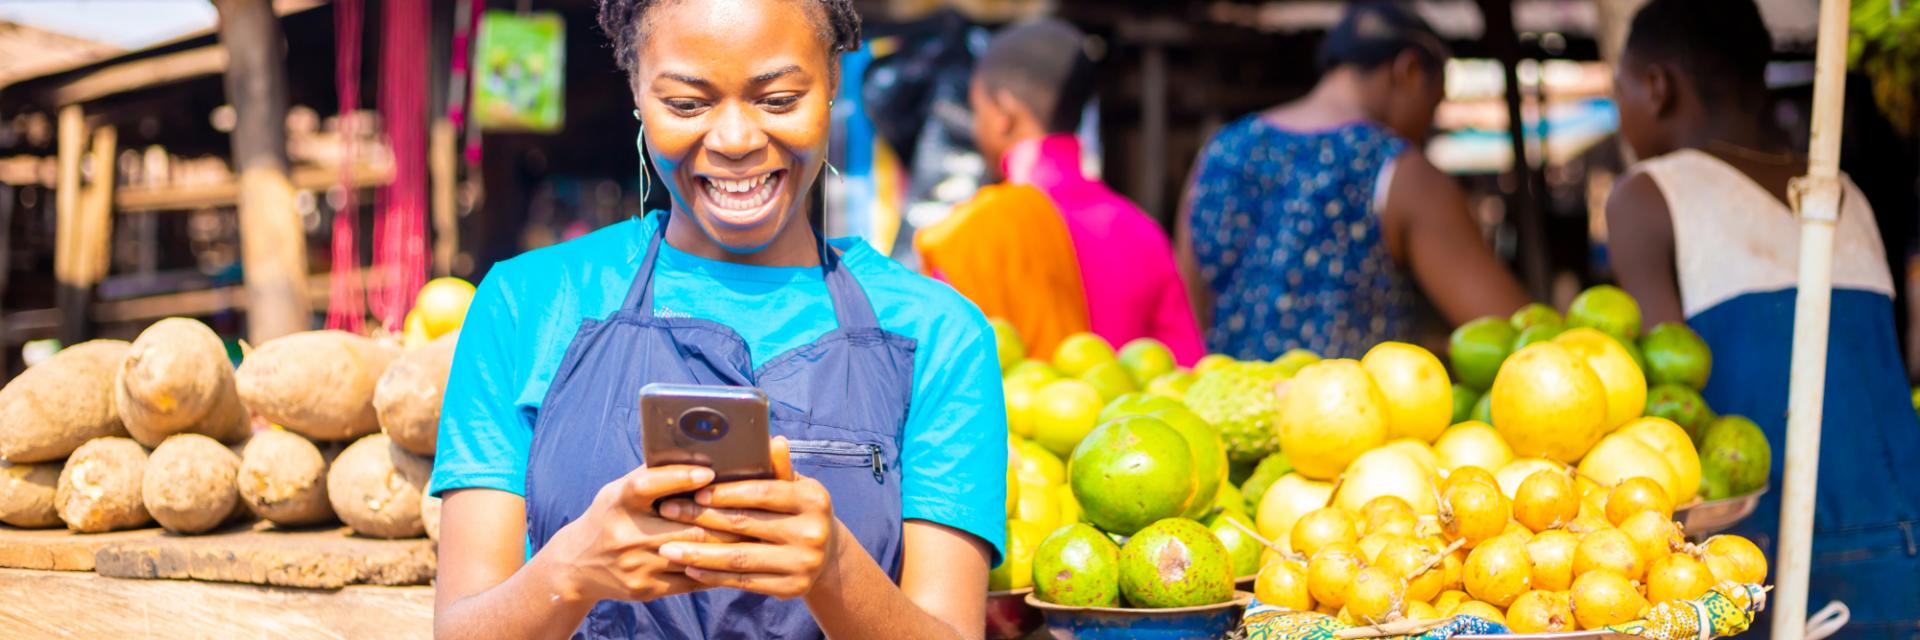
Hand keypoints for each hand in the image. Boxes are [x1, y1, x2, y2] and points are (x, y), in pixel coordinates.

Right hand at [536, 464, 740, 603]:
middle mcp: (626, 534)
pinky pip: (691, 579)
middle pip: (685, 528)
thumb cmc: (611, 516)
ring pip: (694, 556)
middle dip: (722, 518)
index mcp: (619, 501)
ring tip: (754, 532)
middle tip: (753, 507)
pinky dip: (715, 568)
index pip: (648, 485)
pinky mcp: (647, 589)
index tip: (709, 472)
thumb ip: (654, 474)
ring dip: (727, 545)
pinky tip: (735, 558)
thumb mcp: (620, 490)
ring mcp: (637, 565)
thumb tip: (699, 452)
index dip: (679, 477)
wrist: (578, 565)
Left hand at [656, 437, 841, 598]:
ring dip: (699, 553)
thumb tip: (772, 440)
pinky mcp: (793, 588)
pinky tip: (690, 568)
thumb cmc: (798, 511)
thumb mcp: (795, 487)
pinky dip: (714, 576)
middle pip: (746, 524)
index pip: (762, 493)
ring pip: (740, 558)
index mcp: (813, 499)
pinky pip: (745, 581)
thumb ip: (778, 469)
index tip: (694, 492)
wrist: (826, 557)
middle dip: (701, 518)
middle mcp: (813, 532)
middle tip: (668, 512)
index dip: (726, 493)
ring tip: (668, 549)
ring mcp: (804, 563)